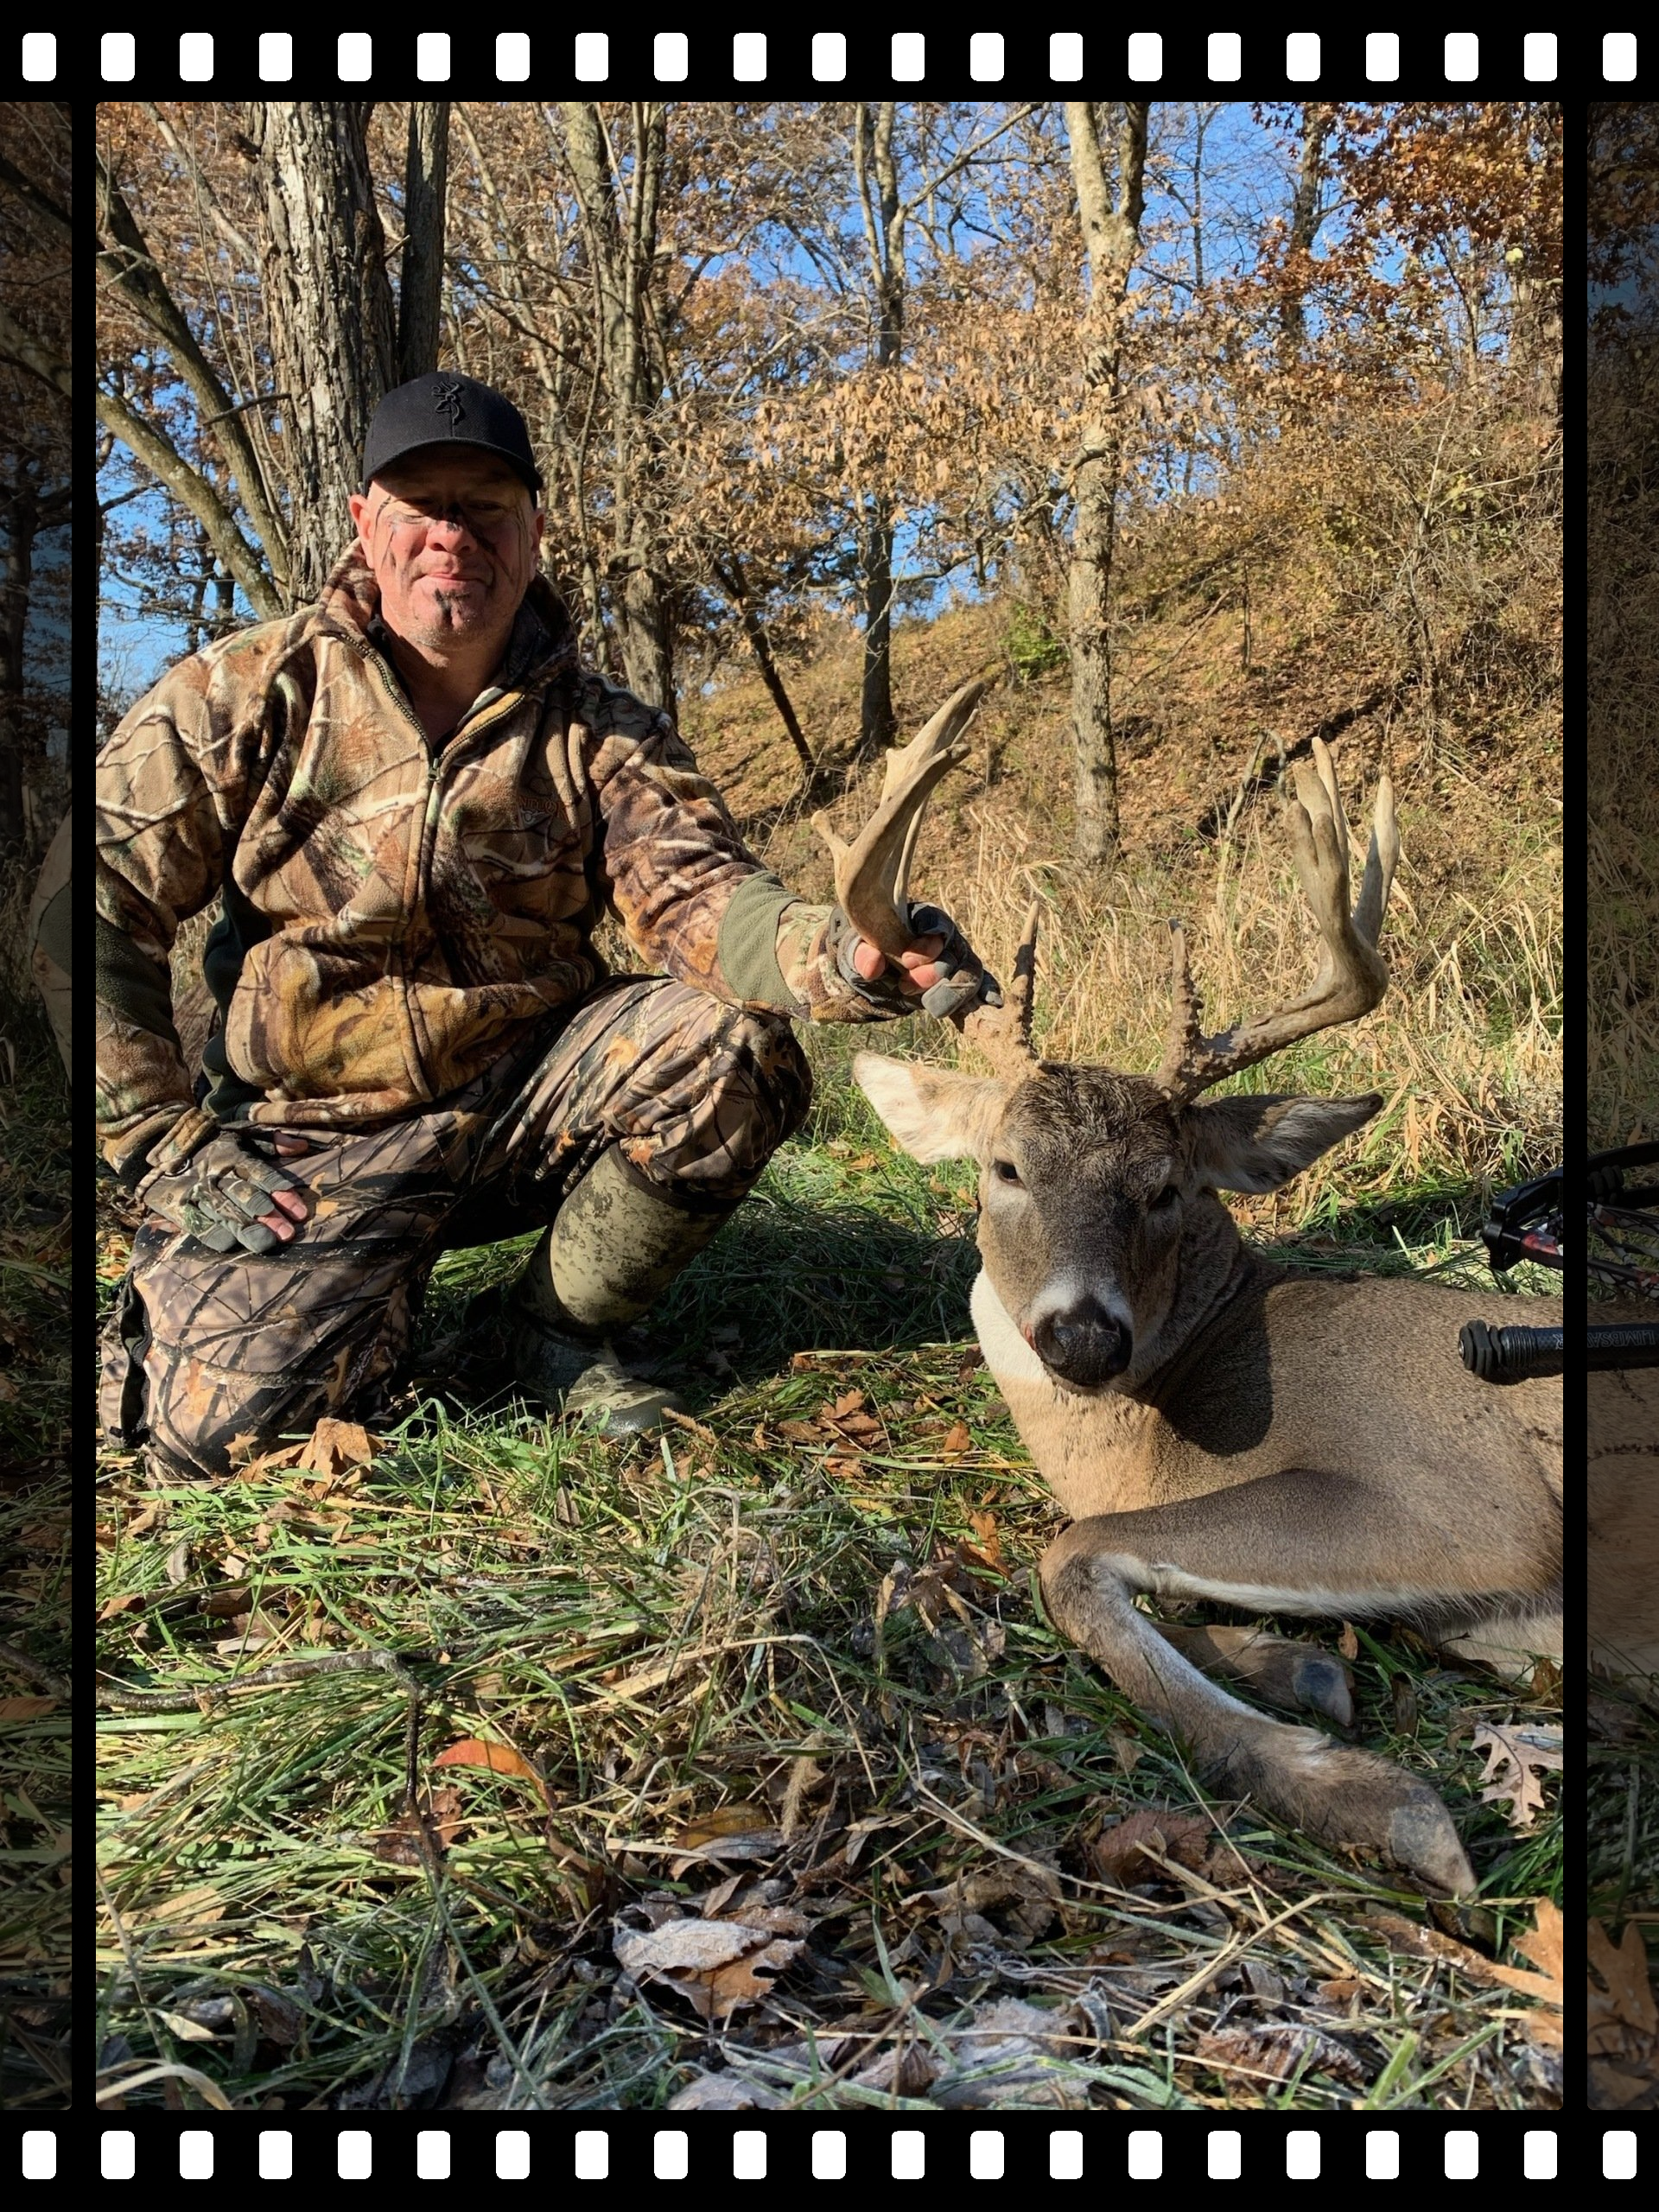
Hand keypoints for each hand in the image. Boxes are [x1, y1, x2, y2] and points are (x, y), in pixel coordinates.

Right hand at [138, 1129, 313, 1254]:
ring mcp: (196, 1192)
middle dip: (268, 1216)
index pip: (260, 1174)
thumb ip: (270, 1141)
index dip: (281, 1192)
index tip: (301, 1212)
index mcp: (233, 1156)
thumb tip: (302, 1147)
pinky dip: (215, 1236)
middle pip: (245, 1196)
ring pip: (224, 1214)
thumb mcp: (239, 1134)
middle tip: (287, 1233)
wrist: (158, 1146)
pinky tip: (233, 1245)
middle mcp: (216, 1175)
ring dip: (247, 1230)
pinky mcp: (179, 1208)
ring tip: (267, 1244)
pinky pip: (198, 1225)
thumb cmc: (211, 1144)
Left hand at [840, 903, 992, 1019]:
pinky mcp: (964, 980)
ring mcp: (959, 958)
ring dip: (954, 992)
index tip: (908, 961)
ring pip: (971, 972)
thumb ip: (863, 954)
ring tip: (932, 1007)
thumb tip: (872, 965)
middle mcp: (947, 937)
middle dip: (935, 973)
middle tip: (906, 986)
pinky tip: (991, 1003)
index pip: (936, 924)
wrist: (882, 969)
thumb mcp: (860, 952)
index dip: (927, 943)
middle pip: (955, 952)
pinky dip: (988, 993)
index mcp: (923, 919)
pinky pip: (984, 984)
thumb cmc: (873, 952)